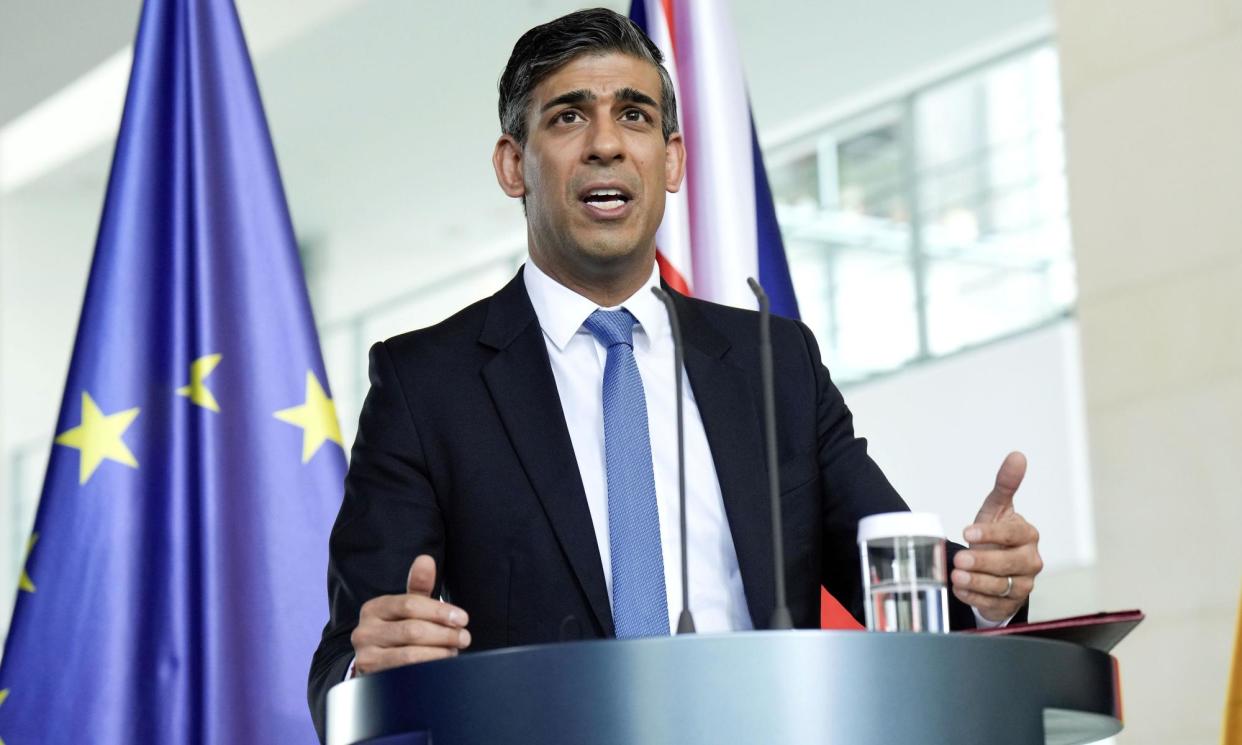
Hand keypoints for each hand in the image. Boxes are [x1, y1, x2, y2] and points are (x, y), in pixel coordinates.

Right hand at [351, 554, 470, 674]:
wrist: (378, 664)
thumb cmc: (399, 630)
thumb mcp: (409, 608)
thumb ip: (419, 585)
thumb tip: (426, 559)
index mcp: (375, 608)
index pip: (411, 604)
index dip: (440, 611)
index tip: (463, 618)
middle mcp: (364, 631)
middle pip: (412, 630)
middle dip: (444, 634)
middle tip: (464, 638)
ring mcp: (366, 656)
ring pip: (410, 654)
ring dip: (439, 653)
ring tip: (453, 651)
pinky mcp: (372, 678)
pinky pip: (405, 674)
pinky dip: (428, 669)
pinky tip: (440, 666)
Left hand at [950, 452, 1043, 621]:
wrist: (997, 566)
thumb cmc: (997, 535)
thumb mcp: (997, 509)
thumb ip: (1005, 484)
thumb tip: (1017, 456)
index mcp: (1028, 535)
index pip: (1012, 535)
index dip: (991, 534)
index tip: (968, 532)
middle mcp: (1030, 561)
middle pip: (1008, 564)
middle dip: (983, 562)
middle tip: (960, 560)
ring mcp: (1023, 585)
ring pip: (1001, 586)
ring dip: (976, 582)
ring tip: (957, 576)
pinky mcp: (1010, 603)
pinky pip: (993, 603)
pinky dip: (974, 597)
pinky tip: (960, 589)